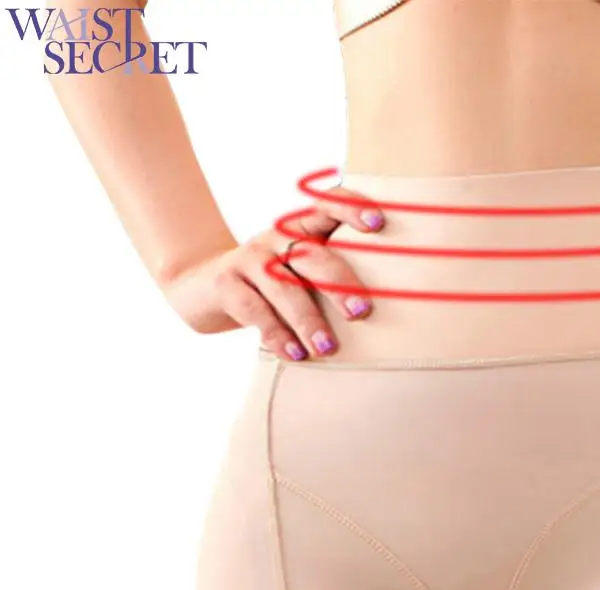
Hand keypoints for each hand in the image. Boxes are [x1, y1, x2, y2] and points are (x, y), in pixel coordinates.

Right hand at [160, 183, 383, 360]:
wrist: (204, 288)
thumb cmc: (272, 287)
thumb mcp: (300, 274)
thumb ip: (330, 279)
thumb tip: (376, 313)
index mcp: (301, 229)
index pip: (327, 207)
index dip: (351, 210)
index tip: (377, 225)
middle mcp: (277, 238)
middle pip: (312, 255)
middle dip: (339, 283)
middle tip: (362, 311)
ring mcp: (250, 258)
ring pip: (284, 288)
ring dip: (308, 320)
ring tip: (327, 347)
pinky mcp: (226, 283)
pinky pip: (255, 311)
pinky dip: (277, 335)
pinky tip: (295, 354)